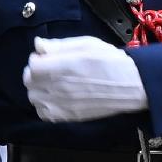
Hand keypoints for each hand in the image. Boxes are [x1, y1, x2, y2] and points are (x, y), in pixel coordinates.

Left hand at [23, 35, 148, 123]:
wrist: (131, 85)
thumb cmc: (111, 61)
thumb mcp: (86, 44)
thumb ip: (59, 46)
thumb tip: (38, 45)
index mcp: (60, 67)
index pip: (32, 64)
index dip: (39, 58)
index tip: (49, 57)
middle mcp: (56, 88)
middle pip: (29, 81)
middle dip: (37, 73)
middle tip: (52, 70)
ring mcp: (61, 105)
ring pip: (34, 98)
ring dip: (40, 90)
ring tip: (56, 84)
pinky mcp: (67, 117)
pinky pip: (44, 113)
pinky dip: (46, 106)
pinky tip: (58, 98)